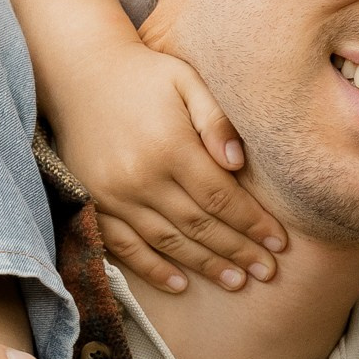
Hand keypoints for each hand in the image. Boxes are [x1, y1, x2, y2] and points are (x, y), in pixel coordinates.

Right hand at [47, 38, 288, 294]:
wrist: (79, 74)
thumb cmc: (145, 77)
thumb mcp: (186, 81)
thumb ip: (216, 119)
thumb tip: (238, 163)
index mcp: (170, 146)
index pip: (222, 198)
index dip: (253, 223)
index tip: (279, 243)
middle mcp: (141, 177)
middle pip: (200, 226)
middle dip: (238, 251)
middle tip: (267, 272)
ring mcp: (113, 195)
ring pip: (168, 242)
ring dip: (205, 266)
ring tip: (237, 282)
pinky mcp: (93, 203)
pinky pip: (124, 247)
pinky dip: (153, 269)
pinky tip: (180, 284)